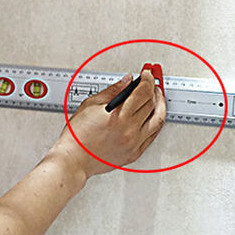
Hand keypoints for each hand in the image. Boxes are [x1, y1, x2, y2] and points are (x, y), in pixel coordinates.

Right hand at [49, 70, 166, 178]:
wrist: (74, 159)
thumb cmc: (77, 136)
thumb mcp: (91, 105)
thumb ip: (112, 91)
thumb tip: (126, 81)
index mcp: (120, 117)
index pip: (143, 92)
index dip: (147, 80)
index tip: (146, 75)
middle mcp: (130, 131)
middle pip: (152, 104)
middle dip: (153, 89)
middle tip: (150, 83)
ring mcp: (134, 144)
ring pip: (158, 120)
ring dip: (160, 105)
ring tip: (156, 97)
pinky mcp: (134, 153)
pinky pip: (153, 135)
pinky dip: (155, 122)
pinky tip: (152, 116)